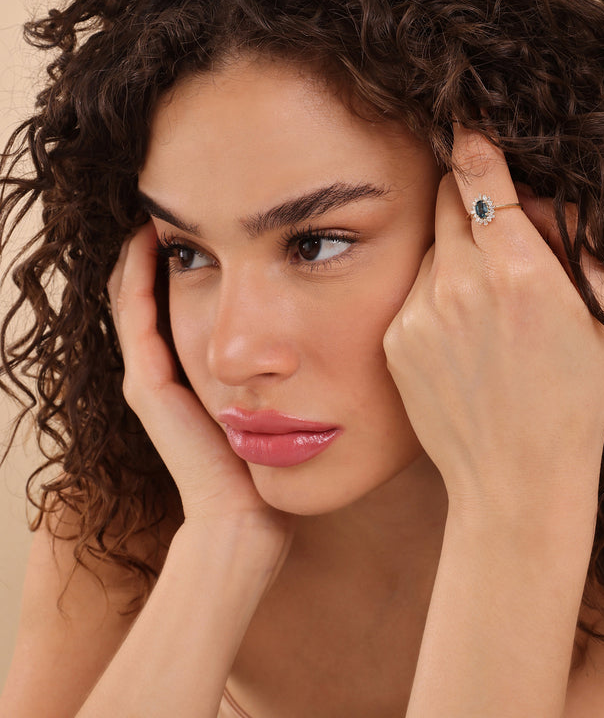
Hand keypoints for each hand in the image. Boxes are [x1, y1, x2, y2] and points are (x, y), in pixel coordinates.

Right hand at [108, 223, 292, 559]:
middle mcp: (171, 369)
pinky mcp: (147, 385)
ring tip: (165, 208)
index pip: (193, 298)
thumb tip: (356, 321)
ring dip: (148, 252)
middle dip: (176, 245)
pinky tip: (152, 238)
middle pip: (160, 291)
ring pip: (138, 296)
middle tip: (192, 202)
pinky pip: (134, 317)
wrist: (250, 516)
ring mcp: (152, 375)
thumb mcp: (294, 399)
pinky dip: (138, 277)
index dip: (204, 256)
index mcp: (203, 371)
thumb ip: (309, 366)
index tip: (229, 219)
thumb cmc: (282, 462)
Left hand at [383, 125, 603, 516]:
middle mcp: (460, 282)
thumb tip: (544, 209)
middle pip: (447, 200)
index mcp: (518, 270)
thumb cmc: (572, 403)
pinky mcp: (395, 339)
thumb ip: (577, 252)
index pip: (481, 174)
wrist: (516, 476)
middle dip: (470, 202)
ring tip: (484, 309)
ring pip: (431, 249)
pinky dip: (434, 297)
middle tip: (498, 236)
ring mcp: (419, 312)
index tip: (464, 123)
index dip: (474, 144)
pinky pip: (413, 292)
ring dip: (455, 257)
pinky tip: (460, 338)